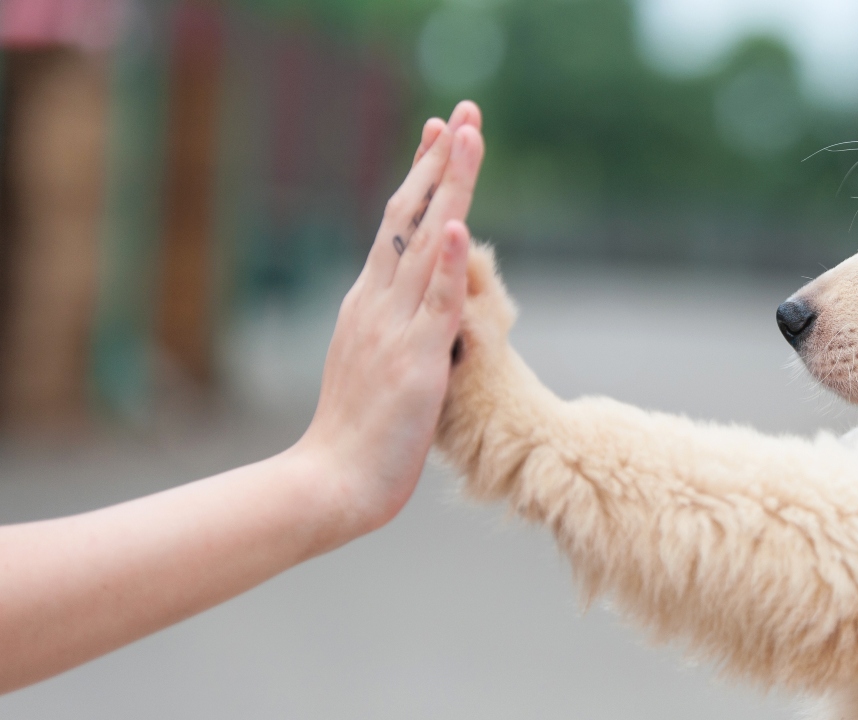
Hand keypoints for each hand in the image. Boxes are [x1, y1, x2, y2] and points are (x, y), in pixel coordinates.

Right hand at [293, 101, 485, 533]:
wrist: (331, 483)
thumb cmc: (357, 434)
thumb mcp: (376, 365)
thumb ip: (396, 331)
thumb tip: (418, 314)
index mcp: (369, 303)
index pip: (398, 225)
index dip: (422, 177)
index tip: (441, 134)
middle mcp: (377, 304)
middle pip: (409, 217)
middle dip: (439, 163)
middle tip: (464, 113)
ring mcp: (395, 329)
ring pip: (425, 244)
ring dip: (449, 188)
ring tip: (468, 138)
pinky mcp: (415, 362)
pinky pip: (434, 304)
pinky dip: (445, 262)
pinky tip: (455, 223)